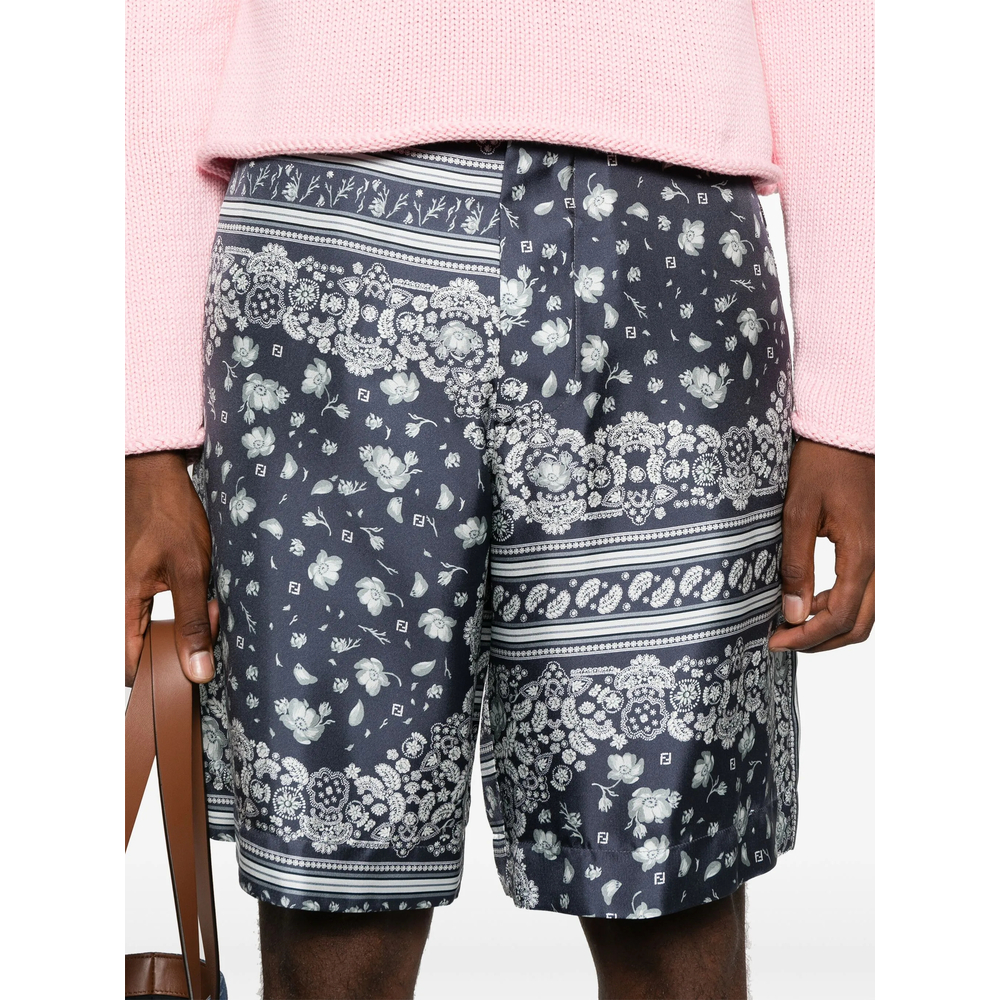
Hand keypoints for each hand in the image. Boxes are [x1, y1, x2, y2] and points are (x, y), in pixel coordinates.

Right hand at [126, 450, 218, 683]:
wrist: (153, 476)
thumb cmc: (170, 515)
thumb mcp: (192, 570)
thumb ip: (193, 622)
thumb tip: (198, 671)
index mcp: (121, 605)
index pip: (128, 668)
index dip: (158, 678)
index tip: (190, 670)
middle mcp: (114, 603)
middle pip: (141, 652)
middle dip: (179, 649)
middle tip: (209, 625)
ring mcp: (121, 593)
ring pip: (149, 633)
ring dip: (182, 629)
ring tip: (209, 608)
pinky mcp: (131, 584)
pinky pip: (151, 614)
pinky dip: (178, 613)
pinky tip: (201, 600)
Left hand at [768, 439, 874, 652]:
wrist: (845, 435)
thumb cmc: (821, 465)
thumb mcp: (797, 512)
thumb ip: (796, 564)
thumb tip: (792, 612)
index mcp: (861, 554)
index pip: (838, 616)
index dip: (806, 636)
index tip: (776, 641)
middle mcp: (879, 560)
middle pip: (858, 625)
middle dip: (820, 641)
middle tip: (783, 641)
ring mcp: (881, 555)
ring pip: (865, 612)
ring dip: (831, 626)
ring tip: (791, 625)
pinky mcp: (875, 549)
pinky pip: (864, 592)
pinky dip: (838, 606)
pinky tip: (808, 601)